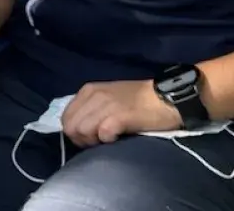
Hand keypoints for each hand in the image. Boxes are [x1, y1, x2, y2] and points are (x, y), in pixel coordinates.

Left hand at [61, 80, 182, 146]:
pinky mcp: (120, 116)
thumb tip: (80, 129)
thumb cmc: (140, 102)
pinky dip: (108, 140)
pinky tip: (118, 138)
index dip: (75, 132)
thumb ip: (92, 110)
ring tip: (110, 139)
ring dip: (94, 141)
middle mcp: (94, 95)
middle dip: (82, 139)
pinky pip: (102, 133)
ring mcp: (106, 105)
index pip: (65, 117)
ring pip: (82, 130)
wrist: (167, 98)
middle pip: (71, 126)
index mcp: (88, 91)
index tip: (91, 137)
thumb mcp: (109, 99)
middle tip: (100, 142)